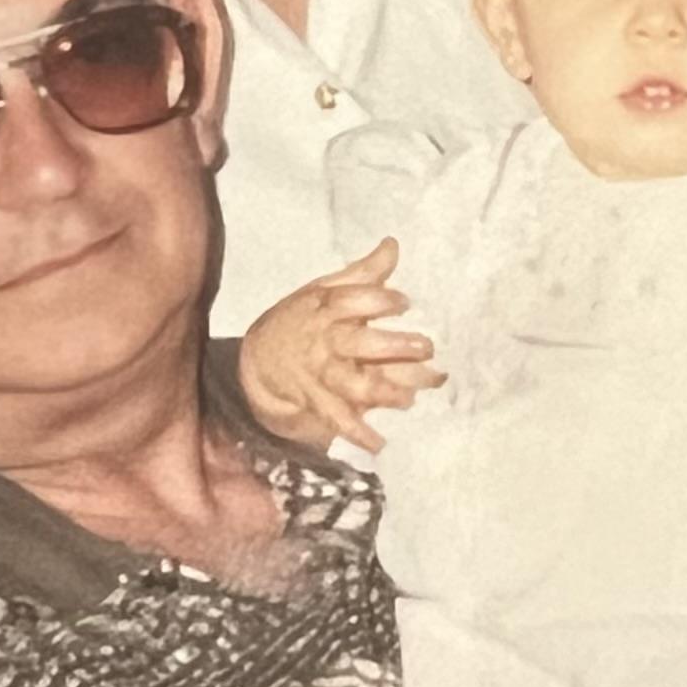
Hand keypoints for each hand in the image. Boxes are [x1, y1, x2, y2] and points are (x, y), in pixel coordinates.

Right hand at [234, 238, 444, 451]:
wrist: (260, 360)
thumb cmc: (303, 319)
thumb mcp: (325, 291)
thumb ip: (362, 273)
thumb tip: (392, 244)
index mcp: (327, 309)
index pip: (352, 300)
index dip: (380, 300)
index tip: (406, 302)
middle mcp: (327, 343)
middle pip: (361, 344)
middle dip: (395, 346)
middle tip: (427, 346)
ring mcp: (324, 376)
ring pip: (356, 386)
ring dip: (387, 392)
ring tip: (412, 395)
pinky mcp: (321, 403)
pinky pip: (340, 421)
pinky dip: (358, 434)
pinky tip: (380, 442)